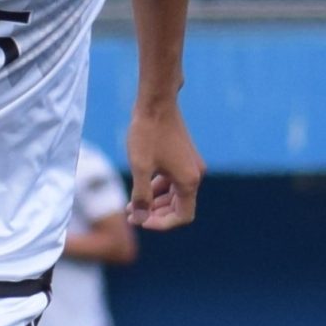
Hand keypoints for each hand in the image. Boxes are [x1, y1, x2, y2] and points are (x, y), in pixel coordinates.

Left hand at [125, 105, 202, 230]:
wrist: (156, 101)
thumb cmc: (147, 133)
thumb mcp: (140, 168)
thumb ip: (141, 196)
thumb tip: (140, 219)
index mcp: (189, 181)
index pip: (182, 216)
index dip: (161, 223)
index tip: (140, 219)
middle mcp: (195, 175)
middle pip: (179, 207)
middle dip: (155, 213)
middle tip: (131, 213)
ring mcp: (190, 165)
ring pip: (174, 194)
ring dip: (154, 201)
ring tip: (131, 203)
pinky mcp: (183, 156)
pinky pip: (173, 181)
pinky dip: (158, 187)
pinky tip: (139, 185)